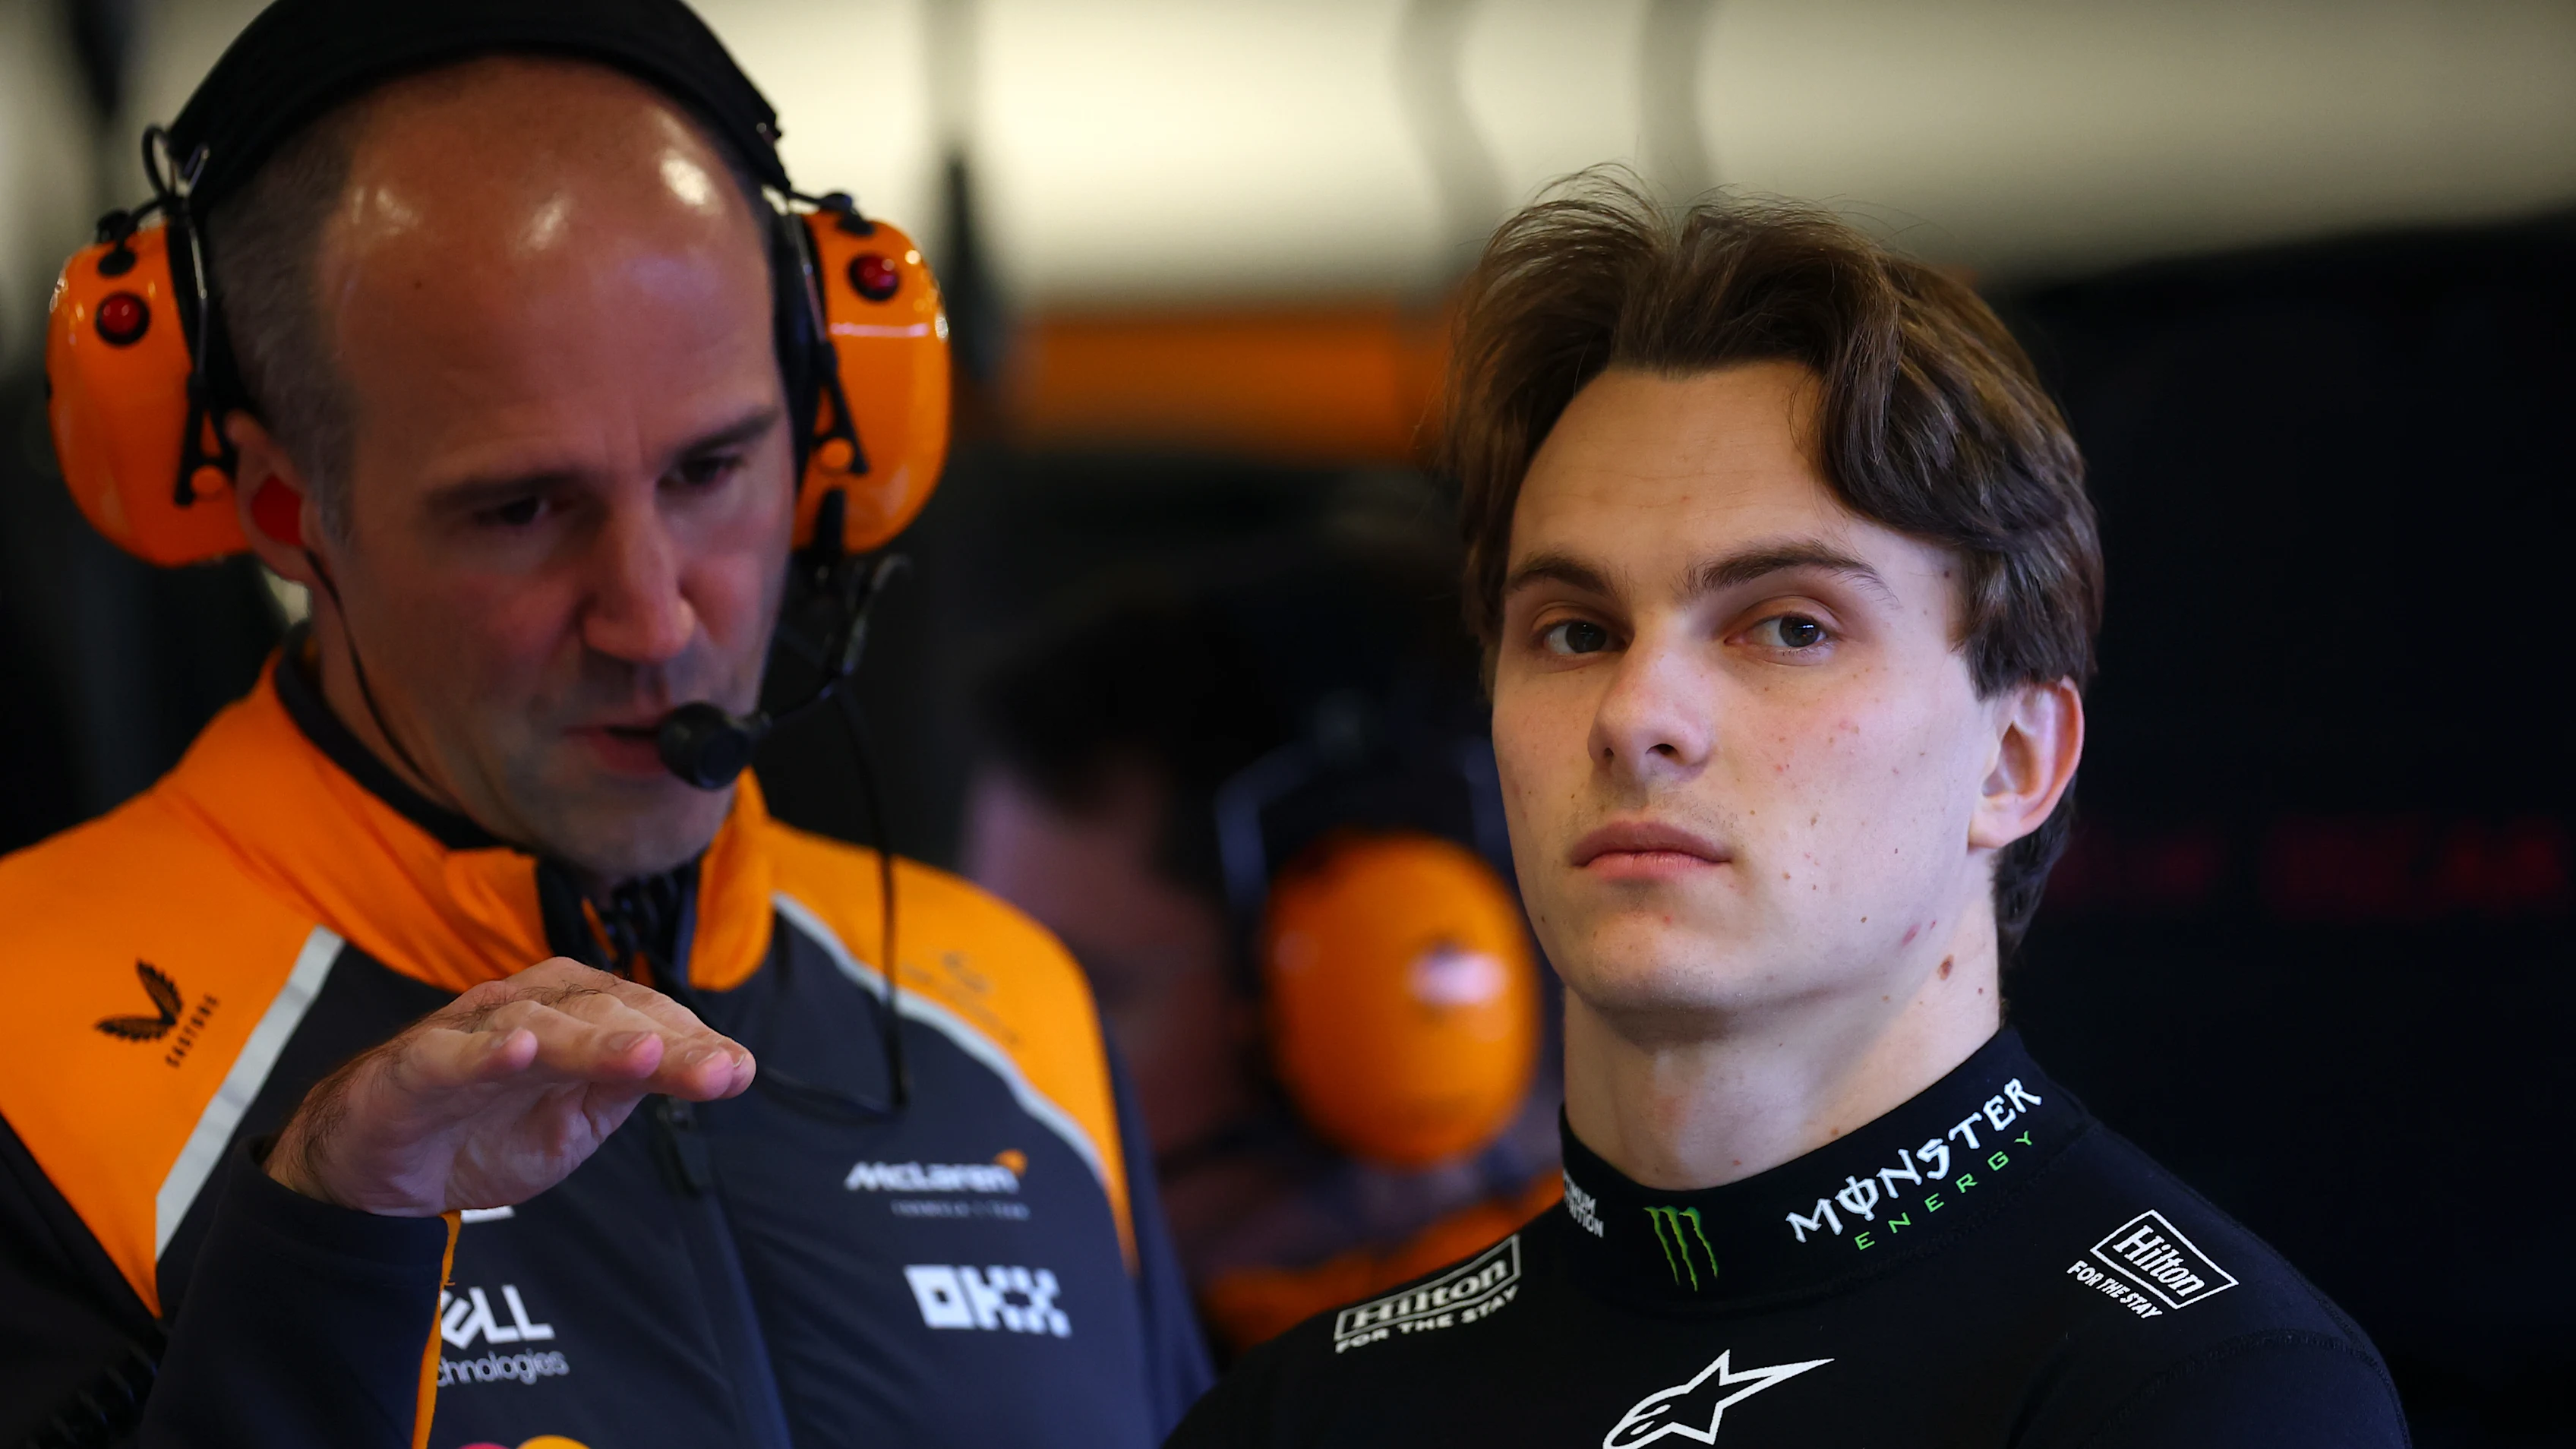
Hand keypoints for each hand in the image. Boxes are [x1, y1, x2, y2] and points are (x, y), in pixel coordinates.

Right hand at [266, 958, 754, 1215]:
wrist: (381, 1167)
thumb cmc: (484, 1127)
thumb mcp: (577, 1120)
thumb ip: (636, 1087)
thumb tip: (723, 1067)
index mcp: (574, 1013)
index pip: (645, 1018)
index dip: (693, 1044)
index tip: (737, 1072)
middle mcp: (529, 1008)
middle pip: (608, 1016)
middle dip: (666, 1045)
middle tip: (718, 1072)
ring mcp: (472, 1032)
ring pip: (543, 1028)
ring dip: (595, 1040)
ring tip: (645, 1053)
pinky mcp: (417, 1066)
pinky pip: (453, 1054)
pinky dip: (486, 1050)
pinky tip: (520, 1052)